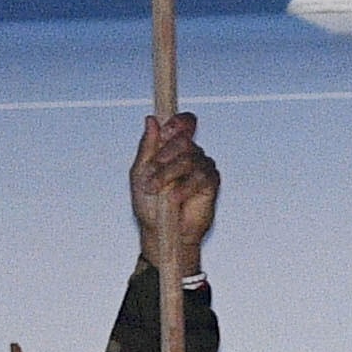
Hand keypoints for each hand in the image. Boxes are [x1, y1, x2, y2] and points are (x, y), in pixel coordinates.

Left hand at [130, 112, 219, 267]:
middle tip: (151, 173)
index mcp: (172, 148)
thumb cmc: (149, 204)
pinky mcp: (210, 184)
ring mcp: (202, 168)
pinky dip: (185, 187)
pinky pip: (201, 177)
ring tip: (156, 190)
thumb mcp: (140, 173)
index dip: (178, 122)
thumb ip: (146, 147)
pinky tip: (174, 198)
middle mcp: (189, 154)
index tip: (166, 131)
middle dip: (164, 157)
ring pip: (189, 159)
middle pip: (183, 140)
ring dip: (168, 175)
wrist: (159, 231)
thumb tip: (152, 120)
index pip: (184, 123)